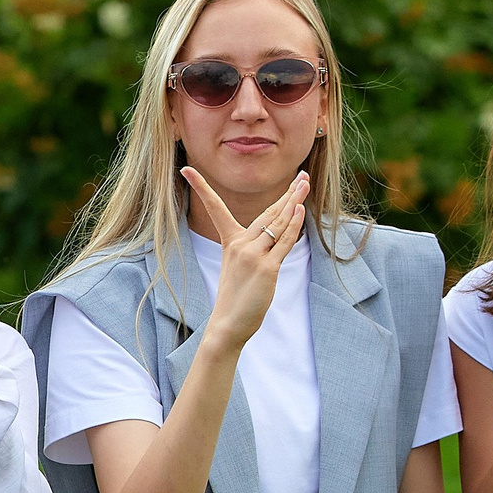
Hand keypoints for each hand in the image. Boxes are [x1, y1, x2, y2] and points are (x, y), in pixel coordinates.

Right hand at [183, 167, 305, 355]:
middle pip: (266, 212)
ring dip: (294, 201)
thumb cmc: (235, 298)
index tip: (187, 169)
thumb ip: (254, 246)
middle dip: (286, 192)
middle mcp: (239, 245)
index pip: (215, 208)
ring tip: (305, 184)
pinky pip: (283, 242)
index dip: (200, 188)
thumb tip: (272, 230)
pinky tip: (299, 209)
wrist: (228, 324)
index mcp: (229, 242)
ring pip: (277, 223)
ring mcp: (252, 255)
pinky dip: (293, 224)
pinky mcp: (266, 268)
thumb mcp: (238, 266)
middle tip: (301, 175)